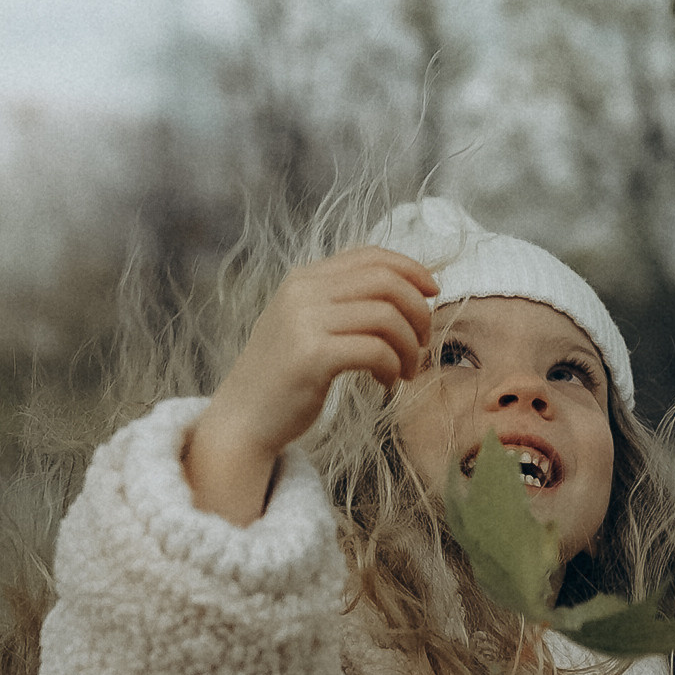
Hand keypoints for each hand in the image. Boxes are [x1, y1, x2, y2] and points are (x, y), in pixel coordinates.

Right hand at [185, 249, 438, 523]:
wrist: (242, 419)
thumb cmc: (284, 377)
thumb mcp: (307, 324)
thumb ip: (343, 302)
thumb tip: (406, 290)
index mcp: (304, 278)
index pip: (371, 255)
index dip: (411, 269)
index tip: (432, 294)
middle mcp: (303, 292)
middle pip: (386, 281)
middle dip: (419, 311)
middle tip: (422, 344)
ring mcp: (305, 322)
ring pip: (387, 315)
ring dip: (409, 346)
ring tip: (406, 371)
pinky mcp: (312, 356)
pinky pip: (376, 349)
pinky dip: (393, 366)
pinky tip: (387, 382)